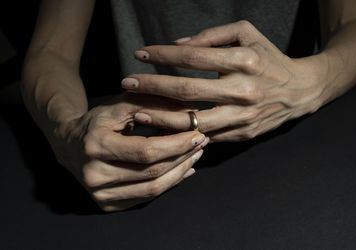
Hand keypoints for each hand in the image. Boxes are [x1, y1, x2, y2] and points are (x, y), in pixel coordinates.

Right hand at [48, 93, 207, 211]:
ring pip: (152, 189)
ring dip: (180, 172)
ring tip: (195, 156)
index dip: (176, 145)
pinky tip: (182, 171)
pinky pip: (146, 198)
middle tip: (202, 143)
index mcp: (96, 146)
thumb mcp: (120, 106)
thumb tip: (189, 114)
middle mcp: (94, 175)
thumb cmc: (98, 122)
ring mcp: (100, 194)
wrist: (68, 143)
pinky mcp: (107, 204)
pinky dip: (168, 184)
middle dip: (183, 157)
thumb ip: (152, 106)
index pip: (146, 151)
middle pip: (152, 172)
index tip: (198, 134)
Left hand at [122, 21, 326, 141]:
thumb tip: (179, 44)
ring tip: (137, 111)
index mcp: (245, 61)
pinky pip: (205, 136)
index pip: (194, 57)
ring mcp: (243, 117)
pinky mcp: (242, 135)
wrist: (301, 92)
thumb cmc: (270, 59)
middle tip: (127, 83)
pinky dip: (182, 134)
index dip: (163, 55)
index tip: (140, 54)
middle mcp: (244, 91)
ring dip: (161, 117)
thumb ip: (213, 35)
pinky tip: (162, 129)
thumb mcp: (248, 34)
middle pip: (189, 91)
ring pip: (193, 122)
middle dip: (153, 86)